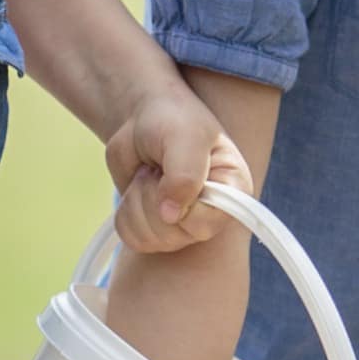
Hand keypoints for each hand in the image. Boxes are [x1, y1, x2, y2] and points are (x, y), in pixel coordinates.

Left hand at [106, 78, 251, 258]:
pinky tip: (137, 189)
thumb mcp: (184, 137)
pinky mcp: (154, 227)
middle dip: (152, 197)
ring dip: (137, 202)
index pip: (206, 224)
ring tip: (150, 175)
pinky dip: (125, 212)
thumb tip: (170, 216)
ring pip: (149, 239)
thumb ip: (184, 175)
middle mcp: (210, 215)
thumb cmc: (173, 120)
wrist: (142, 120)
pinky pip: (132, 238)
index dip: (181, 205)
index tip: (171, 173)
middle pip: (173, 236)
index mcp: (233, 193)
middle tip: (158, 168)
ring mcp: (181, 225)